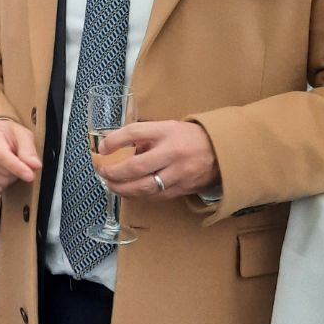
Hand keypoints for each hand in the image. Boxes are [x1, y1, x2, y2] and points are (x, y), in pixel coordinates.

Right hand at [0, 118, 41, 196]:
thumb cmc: (4, 134)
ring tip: (6, 168)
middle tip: (16, 163)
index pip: (1, 156)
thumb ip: (28, 149)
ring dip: (7, 181)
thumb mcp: (21, 134)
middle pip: (0, 173)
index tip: (30, 176)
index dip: (17, 168)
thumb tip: (35, 165)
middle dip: (15, 173)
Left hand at [98, 120, 219, 199]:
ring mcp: (179, 173)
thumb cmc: (189, 137)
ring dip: (122, 189)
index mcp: (167, 132)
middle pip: (135, 166)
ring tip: (111, 185)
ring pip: (144, 187)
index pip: (134, 133)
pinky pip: (156, 196)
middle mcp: (172, 152)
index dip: (114, 141)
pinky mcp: (183, 188)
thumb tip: (118, 150)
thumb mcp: (166, 128)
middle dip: (113, 173)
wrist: (223, 150)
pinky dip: (139, 195)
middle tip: (102, 172)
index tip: (101, 149)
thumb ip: (144, 137)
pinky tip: (129, 192)